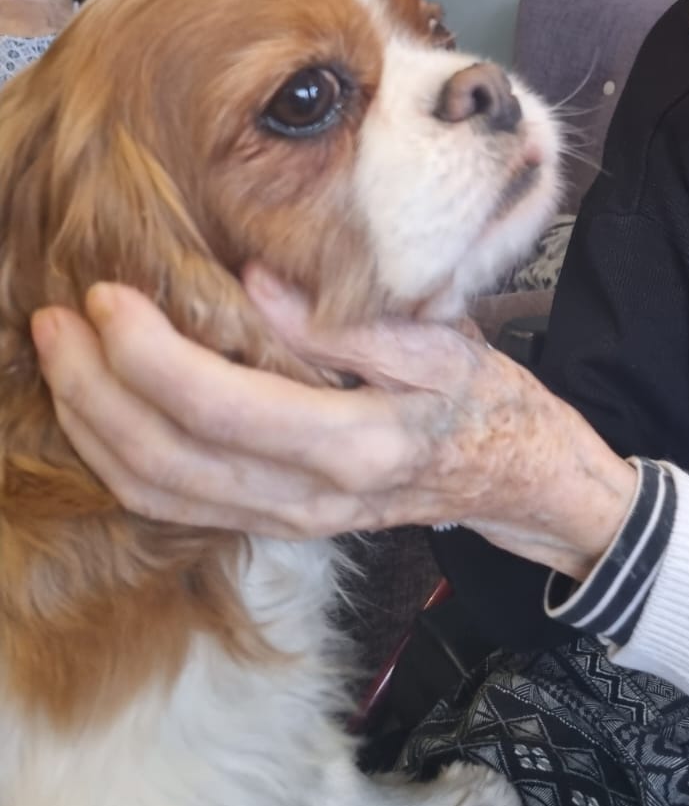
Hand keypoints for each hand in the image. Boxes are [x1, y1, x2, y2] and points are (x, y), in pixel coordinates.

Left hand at [31, 274, 636, 576]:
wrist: (515, 477)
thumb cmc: (483, 397)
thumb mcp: (439, 341)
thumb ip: (347, 321)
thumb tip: (254, 281)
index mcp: (355, 444)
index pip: (222, 409)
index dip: (150, 356)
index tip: (109, 297)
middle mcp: (310, 498)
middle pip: (168, 462)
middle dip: (97, 391)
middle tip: (57, 322)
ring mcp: (289, 521)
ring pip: (159, 496)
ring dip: (94, 430)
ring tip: (59, 360)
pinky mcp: (277, 524)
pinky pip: (177, 508)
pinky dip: (121, 464)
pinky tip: (98, 413)